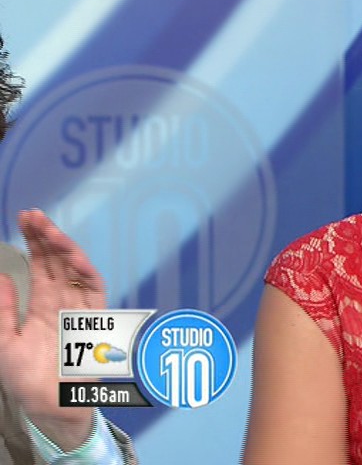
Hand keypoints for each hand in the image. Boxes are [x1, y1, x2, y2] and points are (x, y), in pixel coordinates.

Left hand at [0, 209, 105, 449]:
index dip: (35, 242)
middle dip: (47, 238)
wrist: (47, 405)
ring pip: (76, 271)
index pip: (41, 266)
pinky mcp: (93, 320)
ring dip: (65, 249)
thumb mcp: (4, 341)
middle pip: (58, 262)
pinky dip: (85, 271)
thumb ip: (4, 309)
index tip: (25, 218)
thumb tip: (2, 276)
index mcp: (43, 305)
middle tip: (34, 215)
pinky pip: (94, 290)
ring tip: (49, 231)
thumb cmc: (26, 378)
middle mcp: (63, 302)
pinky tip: (71, 257)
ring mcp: (80, 309)